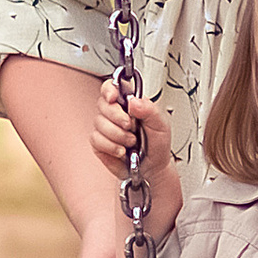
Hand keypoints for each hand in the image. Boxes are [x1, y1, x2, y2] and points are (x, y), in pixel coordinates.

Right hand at [88, 75, 182, 239]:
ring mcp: (106, 128)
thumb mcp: (161, 125)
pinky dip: (111, 147)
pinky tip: (122, 151)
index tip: (113, 98)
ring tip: (131, 142)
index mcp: (129, 104)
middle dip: (117, 117)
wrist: (153, 169)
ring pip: (99, 123)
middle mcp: (115, 114)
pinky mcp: (99, 144)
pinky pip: (96, 140)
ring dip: (118, 135)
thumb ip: (149, 109)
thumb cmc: (157, 146)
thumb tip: (133, 101)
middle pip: (102, 104)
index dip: (109, 90)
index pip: (111, 87)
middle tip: (131, 126)